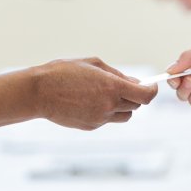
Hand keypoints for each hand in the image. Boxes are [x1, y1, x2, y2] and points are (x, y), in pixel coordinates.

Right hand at [32, 58, 157, 129]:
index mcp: (112, 87)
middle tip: (123, 86)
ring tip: (107, 94)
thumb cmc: (64, 72)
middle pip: (136, 105)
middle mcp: (109, 105)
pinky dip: (106, 112)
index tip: (149, 86)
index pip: (145, 96)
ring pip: (125, 116)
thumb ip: (116, 74)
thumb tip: (133, 82)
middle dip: (134, 96)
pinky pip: (108, 120)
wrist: (39, 92)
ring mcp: (100, 118)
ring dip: (123, 106)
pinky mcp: (91, 126)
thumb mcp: (93, 64)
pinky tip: (90, 102)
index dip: (151, 91)